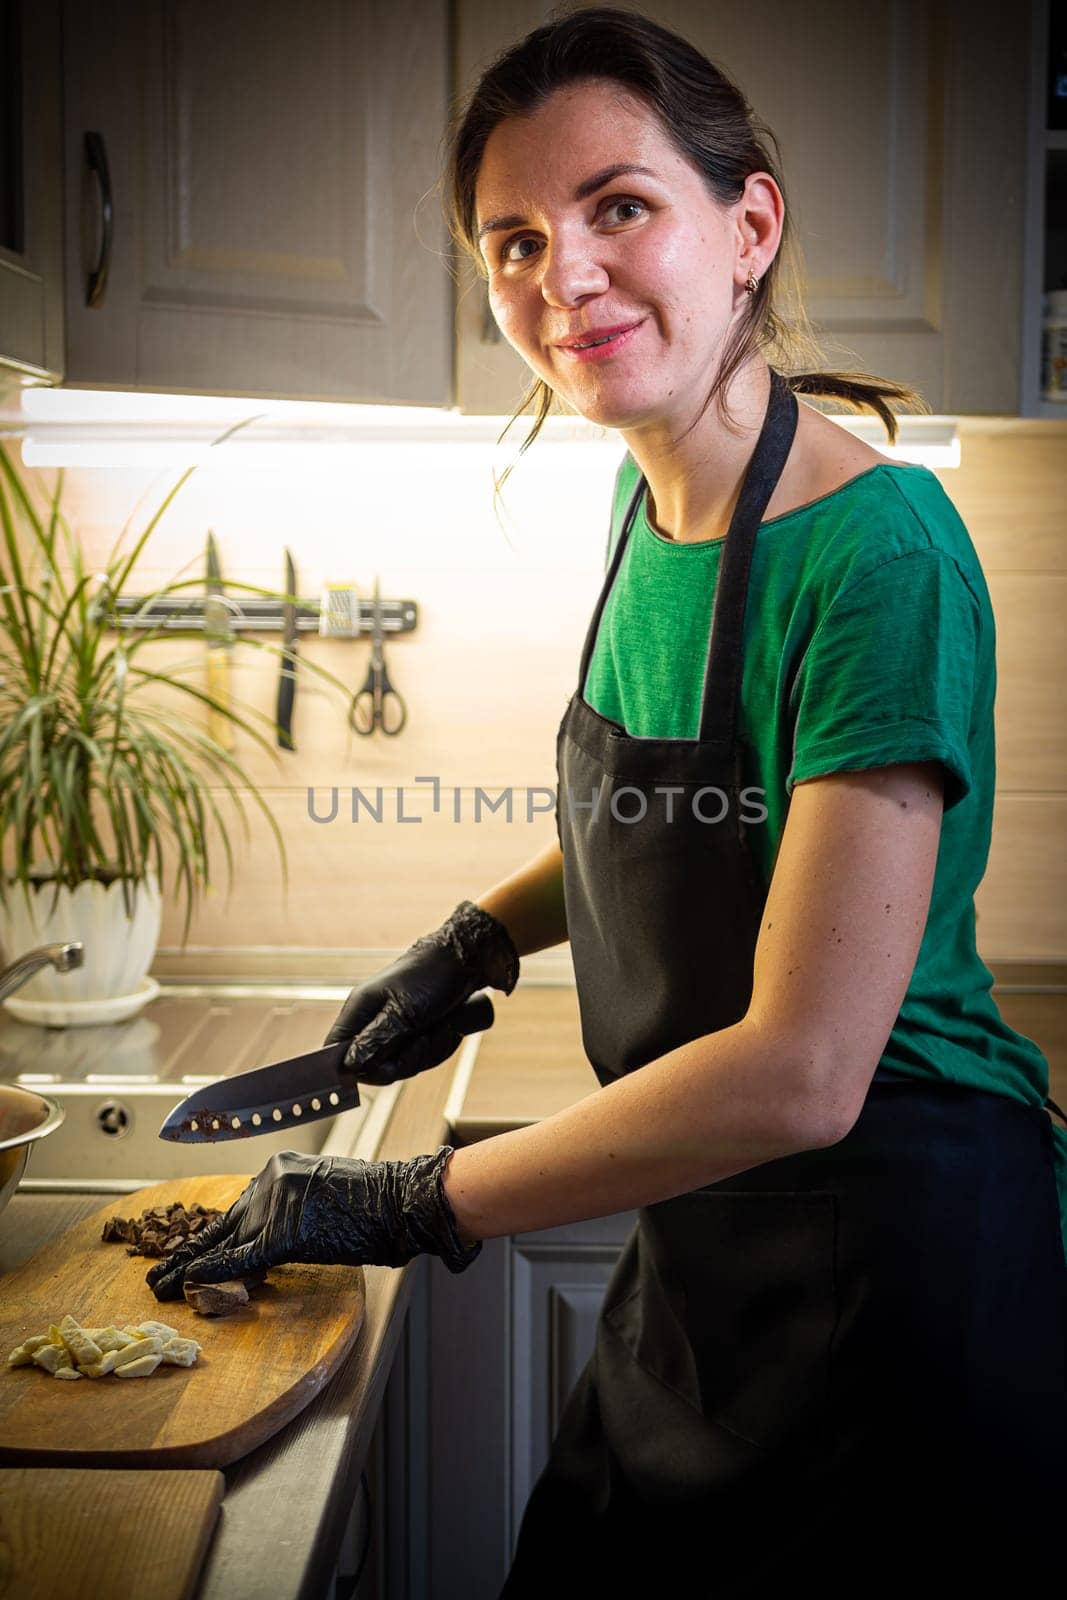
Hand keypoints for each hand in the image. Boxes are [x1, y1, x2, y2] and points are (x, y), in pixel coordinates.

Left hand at [145, 1147, 479, 1301]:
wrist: (398, 1200)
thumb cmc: (373, 1202)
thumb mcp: (322, 1194)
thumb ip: (290, 1212)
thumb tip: (263, 1248)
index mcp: (280, 1169)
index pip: (238, 1208)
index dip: (210, 1236)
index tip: (186, 1252)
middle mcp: (271, 1181)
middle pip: (221, 1223)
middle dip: (187, 1252)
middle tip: (156, 1272)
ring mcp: (276, 1205)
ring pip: (222, 1241)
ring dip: (188, 1267)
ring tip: (160, 1285)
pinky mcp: (284, 1233)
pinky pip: (241, 1257)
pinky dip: (213, 1271)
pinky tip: (189, 1282)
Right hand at [323, 900, 518, 1083]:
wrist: (466, 961)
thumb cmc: (431, 974)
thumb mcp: (403, 1010)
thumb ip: (375, 1038)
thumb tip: (349, 1064)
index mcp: (359, 1009)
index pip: (335, 1050)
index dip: (355, 1067)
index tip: (386, 1067)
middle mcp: (372, 1022)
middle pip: (373, 1066)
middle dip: (405, 1060)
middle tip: (423, 1039)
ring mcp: (394, 1029)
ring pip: (401, 1065)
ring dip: (427, 1052)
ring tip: (440, 1027)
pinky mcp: (414, 1033)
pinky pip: (420, 1058)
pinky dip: (437, 1047)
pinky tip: (447, 1028)